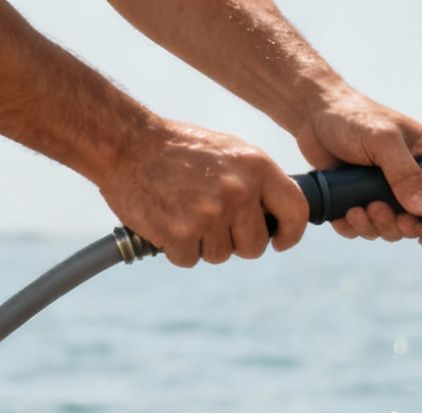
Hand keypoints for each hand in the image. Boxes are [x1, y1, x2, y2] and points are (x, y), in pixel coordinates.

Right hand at [98, 119, 308, 268]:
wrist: (126, 143)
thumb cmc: (178, 148)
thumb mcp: (229, 152)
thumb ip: (257, 182)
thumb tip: (279, 217)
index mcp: (257, 167)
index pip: (296, 211)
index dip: (290, 233)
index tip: (279, 241)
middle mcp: (239, 191)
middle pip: (255, 246)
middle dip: (236, 243)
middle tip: (212, 221)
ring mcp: (211, 213)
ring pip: (221, 255)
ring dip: (203, 244)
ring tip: (184, 211)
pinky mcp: (181, 232)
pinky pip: (190, 260)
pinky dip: (177, 249)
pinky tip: (167, 221)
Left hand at [293, 87, 421, 245]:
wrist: (313, 115)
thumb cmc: (353, 116)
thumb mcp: (384, 141)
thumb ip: (405, 174)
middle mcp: (411, 177)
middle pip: (418, 220)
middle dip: (398, 224)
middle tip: (378, 210)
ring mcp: (386, 191)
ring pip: (391, 227)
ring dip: (374, 226)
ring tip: (357, 209)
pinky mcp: (362, 200)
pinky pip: (364, 227)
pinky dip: (355, 227)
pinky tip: (345, 213)